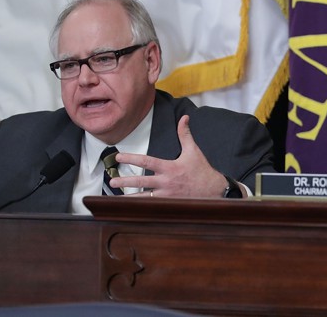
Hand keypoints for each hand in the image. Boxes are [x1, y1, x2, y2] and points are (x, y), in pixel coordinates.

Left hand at [112, 115, 227, 197]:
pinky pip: (152, 207)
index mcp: (169, 167)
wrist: (214, 190)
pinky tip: (131, 209)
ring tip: (116, 200)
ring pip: (144, 198)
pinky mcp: (169, 205)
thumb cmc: (202, 170)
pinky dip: (141, 207)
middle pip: (141, 181)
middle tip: (112, 182)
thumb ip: (185, 134)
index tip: (119, 156)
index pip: (146, 161)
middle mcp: (166, 182)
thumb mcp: (193, 151)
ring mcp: (167, 196)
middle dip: (125, 181)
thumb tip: (184, 117)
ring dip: (129, 198)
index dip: (131, 158)